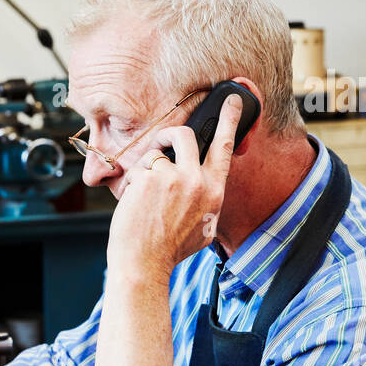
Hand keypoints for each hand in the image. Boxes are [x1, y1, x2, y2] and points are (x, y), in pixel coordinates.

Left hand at [106, 94, 241, 281]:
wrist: (145, 264)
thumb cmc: (171, 249)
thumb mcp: (205, 227)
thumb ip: (206, 201)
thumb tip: (203, 184)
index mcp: (214, 191)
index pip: (224, 147)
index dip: (230, 120)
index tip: (234, 100)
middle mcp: (196, 181)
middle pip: (184, 135)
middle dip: (169, 136)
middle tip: (161, 147)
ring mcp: (171, 178)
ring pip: (155, 154)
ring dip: (145, 170)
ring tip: (143, 196)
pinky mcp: (147, 179)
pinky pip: (136, 170)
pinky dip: (130, 186)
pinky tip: (133, 207)